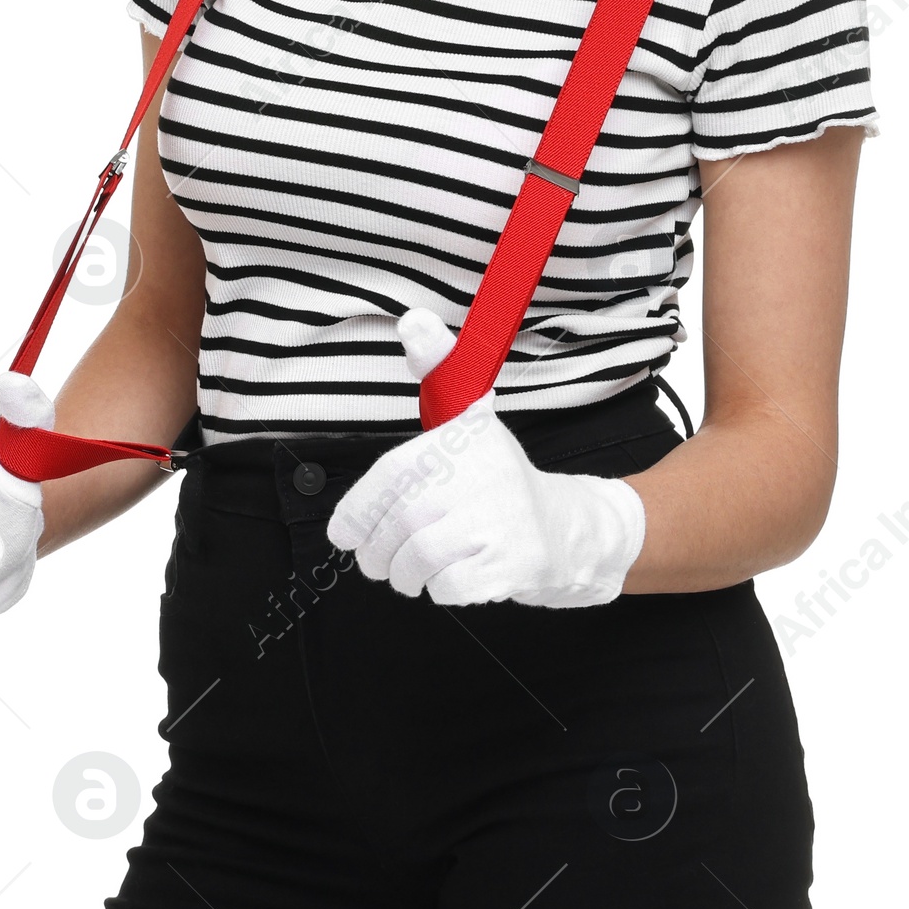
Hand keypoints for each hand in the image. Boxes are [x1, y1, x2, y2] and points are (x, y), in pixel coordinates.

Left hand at [327, 311, 645, 607]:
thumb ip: (436, 368)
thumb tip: (413, 318)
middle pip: (400, 526)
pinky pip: (449, 587)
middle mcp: (482, 474)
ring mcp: (500, 520)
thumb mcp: (464, 416)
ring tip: (415, 570)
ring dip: (408, 575)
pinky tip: (455, 576)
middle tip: (382, 560)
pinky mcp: (514, 562)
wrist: (564, 528)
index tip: (344, 534)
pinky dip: (442, 590)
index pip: (390, 476)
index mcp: (461, 438)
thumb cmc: (495, 476)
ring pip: (419, 561)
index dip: (360, 509)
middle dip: (380, 553)